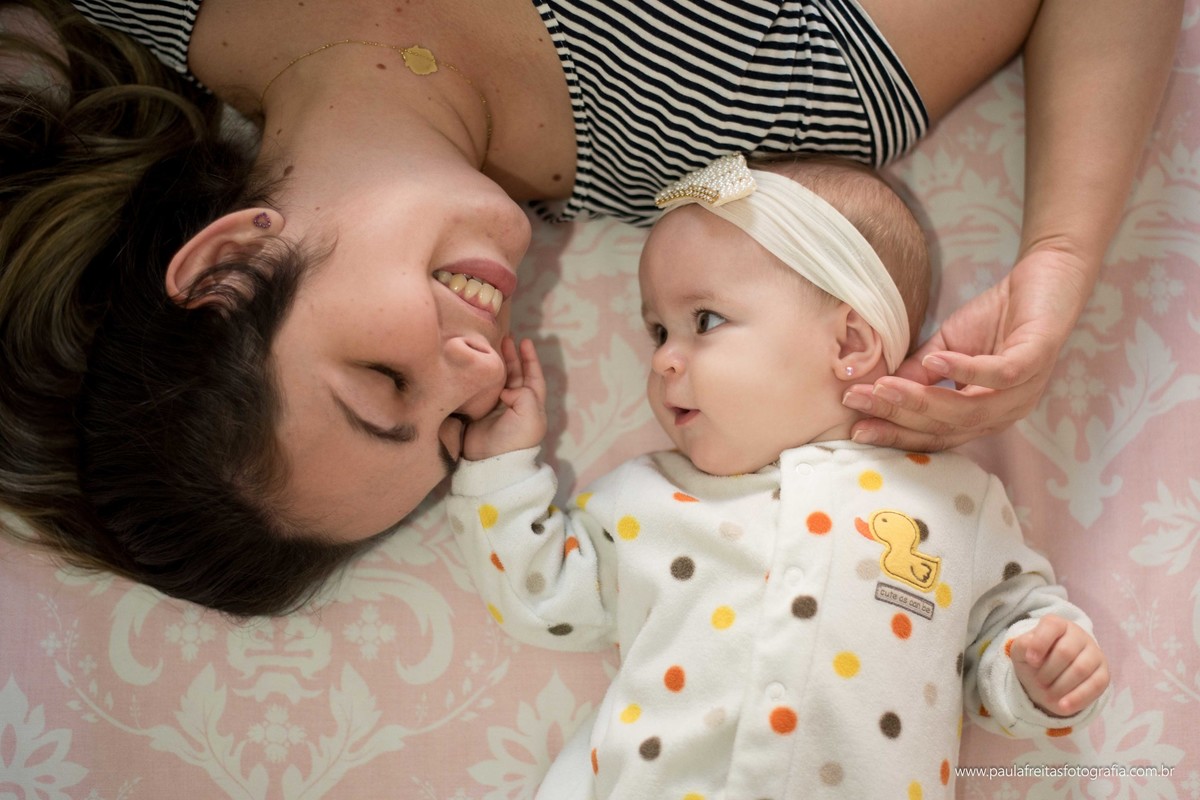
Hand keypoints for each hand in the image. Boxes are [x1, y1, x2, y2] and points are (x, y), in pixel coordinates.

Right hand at [462, 337, 547, 460]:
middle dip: (512, 357)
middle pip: (516, 375)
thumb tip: (506, 390)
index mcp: (533, 405)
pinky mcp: (481, 411)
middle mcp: (517, 404)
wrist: (491, 460)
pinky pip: (484, 388)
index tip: (525, 342)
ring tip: (492, 345)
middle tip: (505, 337)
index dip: (530, 359)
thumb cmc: (515, 438)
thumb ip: (524, 394)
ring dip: (498, 363)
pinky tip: (479, 364)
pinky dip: (483, 375)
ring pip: (500, 379)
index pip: (534, 377)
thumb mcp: (530, 414)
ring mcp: (498, 408)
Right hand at [844, 248, 1092, 450]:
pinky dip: (965, 371)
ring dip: (922, 399)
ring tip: (884, 386)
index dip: (895, 433)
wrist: (1046, 278)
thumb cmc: (997, 317)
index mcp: (982, 415)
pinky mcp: (1037, 359)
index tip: (856, 428)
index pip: (934, 435)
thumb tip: (878, 392)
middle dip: (897, 416)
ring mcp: (1023, 390)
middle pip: (945, 427)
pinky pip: (999, 374)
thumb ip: (918, 373)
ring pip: (968, 409)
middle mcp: (1004, 413)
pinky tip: (935, 360)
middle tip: (858, 401)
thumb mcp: (945, 347)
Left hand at [1010, 614, 1108, 717]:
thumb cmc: (1035, 659)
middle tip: (1038, 682)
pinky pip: (1095, 686)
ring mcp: (1094, 653)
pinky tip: (1063, 706)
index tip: (1030, 660)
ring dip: (1060, 686)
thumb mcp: (1021, 651)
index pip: (1052, 626)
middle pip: (1065, 652)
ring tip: (1047, 695)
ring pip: (1080, 669)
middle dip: (1048, 671)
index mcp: (1057, 625)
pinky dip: (1077, 698)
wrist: (1049, 677)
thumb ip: (1022, 647)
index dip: (1040, 644)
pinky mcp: (1104, 673)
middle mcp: (1079, 635)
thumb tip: (1031, 653)